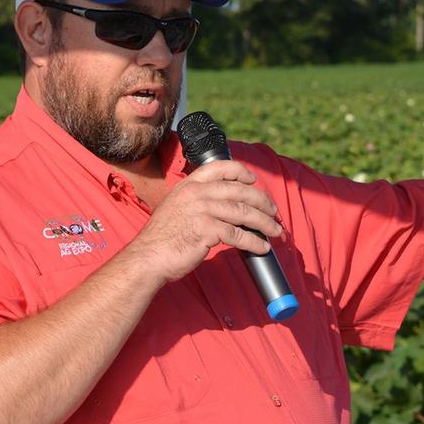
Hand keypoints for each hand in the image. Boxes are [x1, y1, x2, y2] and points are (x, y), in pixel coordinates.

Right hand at [126, 160, 282, 283]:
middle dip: (262, 202)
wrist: (148, 257)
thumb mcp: (177, 207)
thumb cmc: (163, 238)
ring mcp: (202, 210)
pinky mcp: (206, 230)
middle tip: (274, 212)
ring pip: (244, 212)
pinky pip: (238, 234)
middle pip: (240, 191)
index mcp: (189, 184)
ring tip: (275, 231)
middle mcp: (196, 193)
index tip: (253, 181)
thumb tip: (227, 206)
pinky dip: (254, 242)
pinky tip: (261, 247)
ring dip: (264, 223)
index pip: (221, 167)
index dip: (241, 172)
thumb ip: (197, 200)